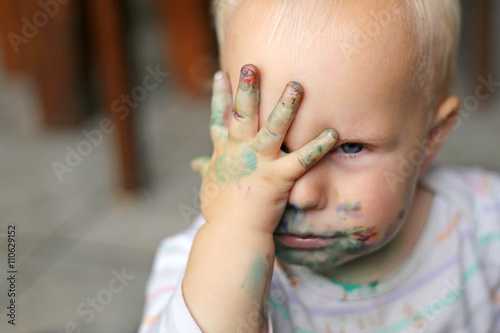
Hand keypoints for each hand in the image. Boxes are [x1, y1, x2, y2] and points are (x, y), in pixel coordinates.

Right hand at [196, 64, 337, 234]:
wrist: (231, 235)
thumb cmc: (220, 211)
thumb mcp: (209, 185)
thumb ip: (204, 169)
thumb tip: (194, 163)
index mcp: (224, 151)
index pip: (220, 118)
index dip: (220, 96)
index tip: (223, 73)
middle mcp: (240, 151)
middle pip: (243, 114)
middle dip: (247, 89)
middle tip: (252, 66)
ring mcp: (259, 162)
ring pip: (273, 128)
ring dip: (285, 106)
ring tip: (297, 85)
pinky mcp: (278, 178)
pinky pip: (302, 159)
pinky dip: (318, 146)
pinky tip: (334, 132)